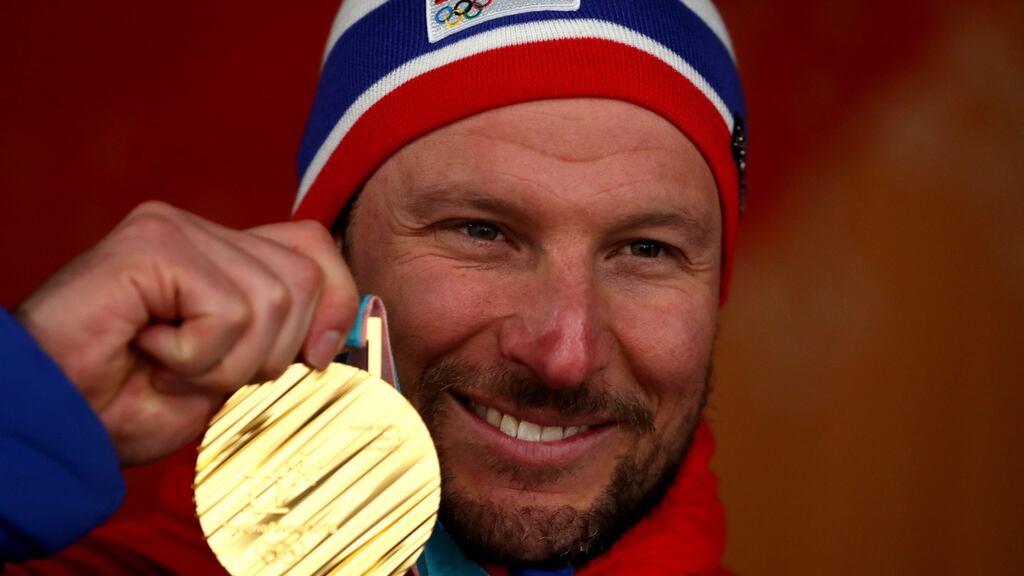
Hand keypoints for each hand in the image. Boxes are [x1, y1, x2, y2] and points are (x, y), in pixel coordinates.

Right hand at [15, 201, 357, 465]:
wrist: (52, 420)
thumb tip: (339, 334)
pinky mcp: (153, 245)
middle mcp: (201, 230)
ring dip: (227, 363)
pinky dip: (198, 358)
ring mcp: (175, 229)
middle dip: (272, 352)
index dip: (335, 303)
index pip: (314, 248)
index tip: (315, 359)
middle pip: (304, 277)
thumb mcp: (228, 376)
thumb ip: (280, 340)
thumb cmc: (126, 402)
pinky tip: (150, 352)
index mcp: (222, 254)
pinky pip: (228, 311)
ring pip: (271, 300)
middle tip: (204, 372)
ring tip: (170, 366)